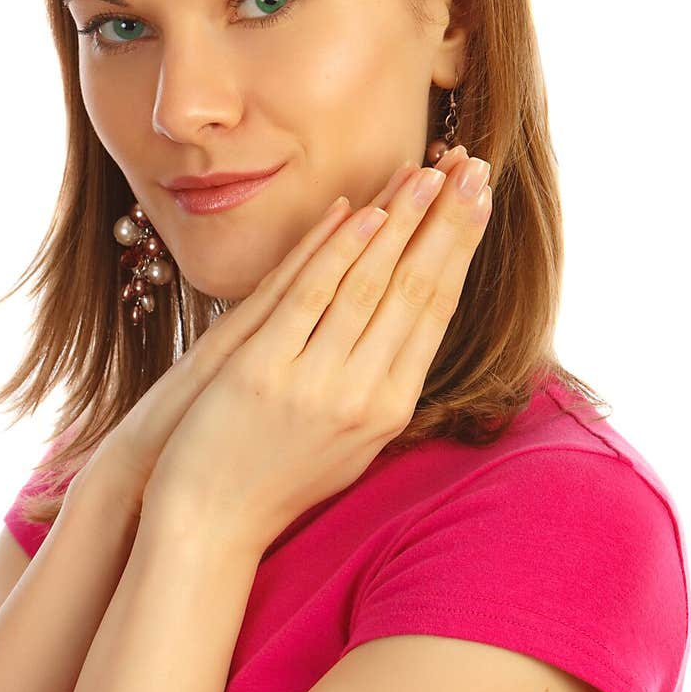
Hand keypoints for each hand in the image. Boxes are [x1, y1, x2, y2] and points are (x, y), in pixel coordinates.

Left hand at [141, 151, 491, 554]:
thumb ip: (377, 383)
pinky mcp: (265, 372)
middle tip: (475, 165)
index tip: (480, 198)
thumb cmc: (276, 479)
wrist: (210, 526)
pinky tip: (363, 212)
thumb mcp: (347, 441)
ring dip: (403, 222)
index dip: (460, 249)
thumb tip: (406, 329)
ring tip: (429, 170)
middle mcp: (365, 396)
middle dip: (449, 222)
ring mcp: (316, 384)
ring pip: (371, 286)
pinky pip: (311, 299)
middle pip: (416, 290)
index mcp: (390, 409)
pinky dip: (338, 251)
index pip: (435, 312)